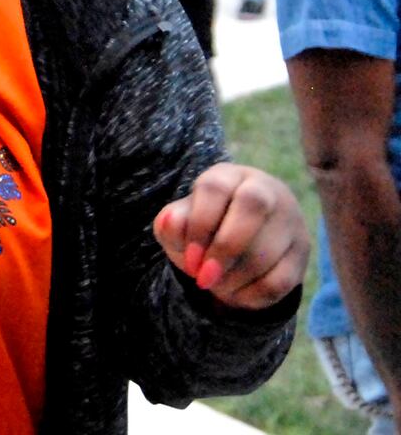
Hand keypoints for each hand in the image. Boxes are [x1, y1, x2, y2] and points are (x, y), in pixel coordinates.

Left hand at [154, 162, 309, 310]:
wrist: (235, 246)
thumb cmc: (203, 228)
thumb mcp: (181, 224)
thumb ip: (171, 223)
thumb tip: (169, 220)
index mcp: (228, 176)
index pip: (214, 187)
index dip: (200, 224)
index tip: (190, 258)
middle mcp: (265, 189)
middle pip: (253, 205)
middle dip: (225, 248)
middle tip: (204, 277)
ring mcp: (289, 219)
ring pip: (269, 247)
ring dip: (236, 276)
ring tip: (216, 286)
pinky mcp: (302, 250)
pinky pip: (283, 278)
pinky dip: (255, 294)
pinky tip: (237, 295)